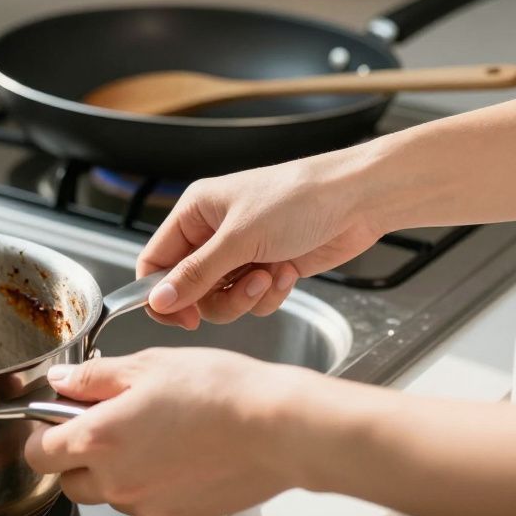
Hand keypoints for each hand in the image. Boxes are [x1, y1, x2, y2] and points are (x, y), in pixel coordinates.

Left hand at [23, 347, 309, 515]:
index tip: (58, 417)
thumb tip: (62, 383)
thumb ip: (93, 378)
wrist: (277, 427)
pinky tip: (178, 452)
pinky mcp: (177, 515)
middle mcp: (116, 482)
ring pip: (108, 495)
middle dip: (76, 456)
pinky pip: (146, 502)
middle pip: (68, 482)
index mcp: (97, 440)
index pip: (38, 454)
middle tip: (106, 422)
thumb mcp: (147, 366)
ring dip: (114, 471)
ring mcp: (146, 504)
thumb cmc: (218, 391)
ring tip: (151, 433)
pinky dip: (151, 482)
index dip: (42, 434)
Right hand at [139, 149, 381, 328]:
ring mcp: (241, 253)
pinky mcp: (267, 268)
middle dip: (217, 297)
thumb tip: (158, 300)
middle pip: (189, 289)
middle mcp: (213, 234)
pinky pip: (252, 300)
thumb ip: (195, 274)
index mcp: (195, 213)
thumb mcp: (239, 239)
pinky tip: (288, 271)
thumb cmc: (299, 198)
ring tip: (269, 276)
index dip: (161, 293)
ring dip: (246, 297)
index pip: (155, 261)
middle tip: (242, 290)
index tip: (180, 317)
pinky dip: (270, 294)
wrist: (360, 200)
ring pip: (221, 299)